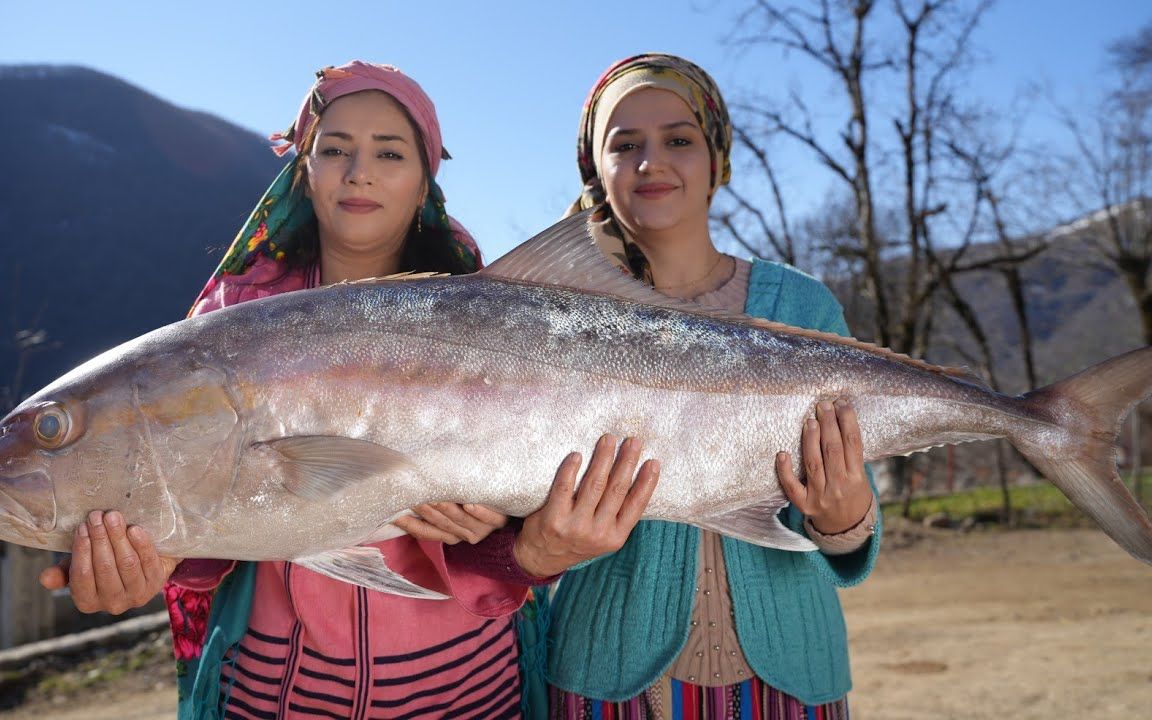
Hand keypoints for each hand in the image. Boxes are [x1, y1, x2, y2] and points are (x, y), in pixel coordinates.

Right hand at [38, 510, 181, 614]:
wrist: (145, 563)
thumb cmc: (106, 564)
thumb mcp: (83, 568)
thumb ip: (65, 572)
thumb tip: (45, 578)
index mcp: (88, 602)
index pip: (82, 575)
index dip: (82, 550)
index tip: (82, 527)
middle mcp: (112, 604)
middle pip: (105, 567)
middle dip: (100, 538)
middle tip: (97, 515)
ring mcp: (137, 595)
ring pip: (127, 563)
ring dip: (118, 537)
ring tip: (113, 516)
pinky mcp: (157, 583)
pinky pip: (149, 560)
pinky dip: (141, 543)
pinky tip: (134, 529)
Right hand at [393, 503, 508, 544]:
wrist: (512, 509)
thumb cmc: (476, 502)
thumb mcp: (452, 506)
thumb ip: (433, 504)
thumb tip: (406, 495)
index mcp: (452, 533)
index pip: (427, 532)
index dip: (411, 525)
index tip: (395, 514)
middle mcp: (465, 534)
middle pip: (442, 524)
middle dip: (426, 510)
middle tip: (412, 496)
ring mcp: (482, 528)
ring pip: (461, 520)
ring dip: (447, 509)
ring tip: (434, 496)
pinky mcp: (499, 520)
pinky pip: (488, 518)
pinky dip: (478, 511)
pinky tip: (469, 503)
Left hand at [513, 435, 659, 577]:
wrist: (541, 557)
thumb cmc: (577, 538)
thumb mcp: (603, 535)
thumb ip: (616, 514)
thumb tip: (634, 475)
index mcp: (615, 537)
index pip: (636, 506)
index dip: (646, 483)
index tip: (653, 462)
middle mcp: (598, 533)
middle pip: (616, 490)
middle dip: (626, 462)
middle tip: (633, 441)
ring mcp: (575, 527)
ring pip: (594, 485)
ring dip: (603, 458)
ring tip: (608, 439)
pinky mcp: (553, 520)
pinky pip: (564, 488)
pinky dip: (571, 469)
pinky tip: (576, 455)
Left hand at [777, 399, 872, 534]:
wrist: (846, 528)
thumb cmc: (853, 494)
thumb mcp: (860, 476)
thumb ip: (851, 455)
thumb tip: (840, 419)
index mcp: (857, 477)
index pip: (853, 444)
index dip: (848, 421)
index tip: (842, 404)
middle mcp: (839, 486)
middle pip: (833, 450)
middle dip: (829, 424)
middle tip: (824, 405)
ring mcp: (820, 496)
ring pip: (814, 463)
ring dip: (811, 440)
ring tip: (810, 421)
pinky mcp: (804, 505)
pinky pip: (792, 486)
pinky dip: (785, 470)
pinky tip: (782, 453)